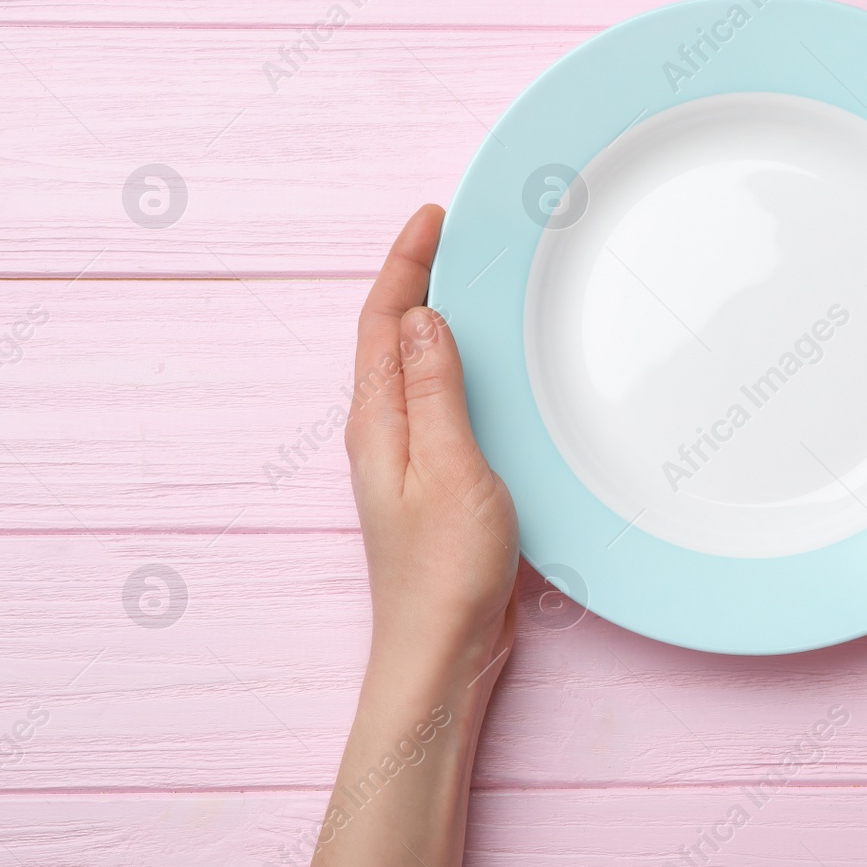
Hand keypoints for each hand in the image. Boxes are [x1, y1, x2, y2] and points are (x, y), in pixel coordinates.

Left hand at [345, 204, 518, 691]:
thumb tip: (421, 316)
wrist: (442, 650)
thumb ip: (434, 388)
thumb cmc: (444, 571)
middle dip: (418, 278)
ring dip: (437, 319)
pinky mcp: (436, 480)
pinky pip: (440, 400)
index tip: (432, 216)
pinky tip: (489, 368)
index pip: (381, 320)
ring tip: (472, 282)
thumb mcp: (448, 467)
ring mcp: (408, 458)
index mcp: (377, 421)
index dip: (405, 263)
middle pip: (392, 336)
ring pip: (416, 366)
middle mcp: (383, 433)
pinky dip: (458, 364)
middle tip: (456, 236)